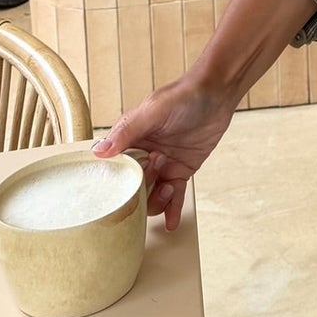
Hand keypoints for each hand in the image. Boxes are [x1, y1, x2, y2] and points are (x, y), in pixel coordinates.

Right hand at [92, 73, 236, 230]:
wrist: (218, 92)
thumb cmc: (184, 94)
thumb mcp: (154, 110)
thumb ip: (128, 131)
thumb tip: (99, 151)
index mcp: (131, 139)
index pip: (114, 167)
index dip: (113, 183)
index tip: (110, 198)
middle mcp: (144, 154)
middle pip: (132, 186)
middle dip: (136, 196)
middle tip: (145, 192)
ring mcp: (163, 164)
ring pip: (151, 195)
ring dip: (156, 200)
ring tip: (167, 188)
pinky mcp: (182, 170)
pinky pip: (174, 195)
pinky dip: (172, 209)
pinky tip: (171, 223)